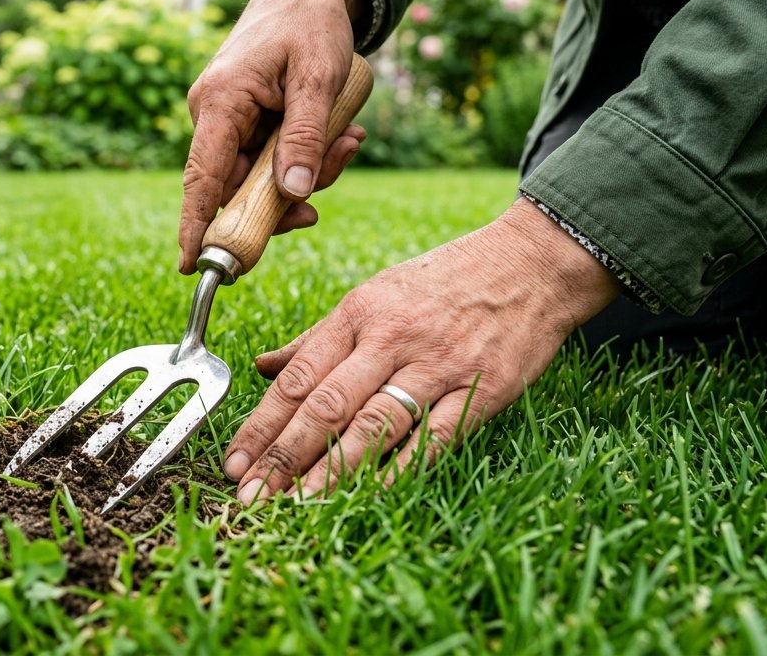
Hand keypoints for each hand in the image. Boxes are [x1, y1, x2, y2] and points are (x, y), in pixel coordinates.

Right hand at [179, 0, 368, 273]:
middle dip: (284, 200)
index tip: (191, 268)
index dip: (195, 227)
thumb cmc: (310, 23)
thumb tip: (294, 195)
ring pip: (261, 176)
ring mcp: (229, 119)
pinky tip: (342, 135)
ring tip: (349, 141)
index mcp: (220, 103)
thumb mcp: (319, 78)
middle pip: (237, 187)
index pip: (201, 179)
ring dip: (306, 173)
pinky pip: (272, 158)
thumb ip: (305, 137)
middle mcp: (214, 115)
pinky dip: (306, 155)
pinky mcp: (247, 120)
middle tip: (322, 203)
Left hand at [223, 199, 620, 501]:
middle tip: (253, 496)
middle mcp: (391, 338)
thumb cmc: (443, 282)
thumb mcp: (373, 294)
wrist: (531, 262)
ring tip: (298, 505)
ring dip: (333, 470)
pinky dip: (402, 468)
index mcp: (357, 313)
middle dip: (284, 455)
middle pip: (327, 405)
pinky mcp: (483, 388)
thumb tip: (261, 367)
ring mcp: (438, 364)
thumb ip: (316, 338)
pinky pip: (436, 436)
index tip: (235, 463)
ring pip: (375, 424)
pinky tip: (370, 495)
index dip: (262, 424)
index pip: (297, 377)